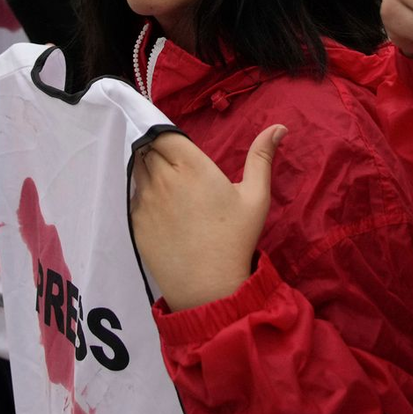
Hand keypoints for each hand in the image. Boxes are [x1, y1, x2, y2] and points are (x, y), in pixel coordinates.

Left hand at [131, 125, 287, 311]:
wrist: (208, 286)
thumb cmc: (235, 238)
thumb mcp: (256, 196)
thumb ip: (262, 156)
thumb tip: (279, 127)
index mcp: (192, 167)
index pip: (164, 135)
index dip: (168, 136)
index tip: (178, 145)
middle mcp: (163, 179)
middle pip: (148, 149)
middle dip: (158, 151)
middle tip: (176, 166)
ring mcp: (145, 200)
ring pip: (137, 169)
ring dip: (147, 169)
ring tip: (167, 184)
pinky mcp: (135, 221)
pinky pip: (133, 195)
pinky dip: (141, 193)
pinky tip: (159, 206)